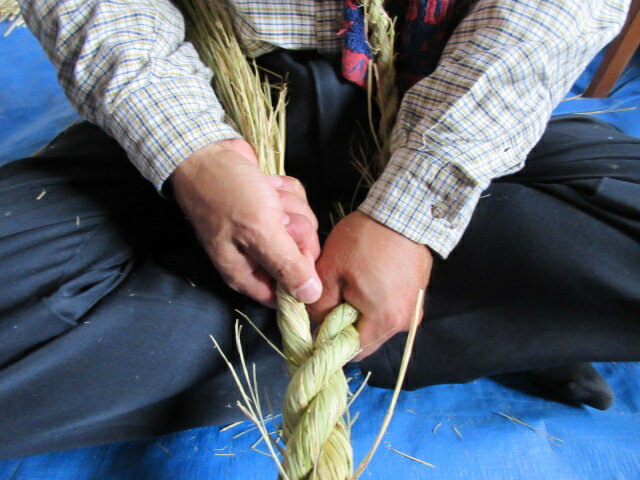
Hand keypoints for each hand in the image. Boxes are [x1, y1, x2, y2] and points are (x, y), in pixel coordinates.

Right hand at [171, 138, 321, 306]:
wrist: (207, 152)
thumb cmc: (226, 194)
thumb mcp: (259, 231)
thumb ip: (287, 266)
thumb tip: (310, 296)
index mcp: (248, 273)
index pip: (287, 293)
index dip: (300, 273)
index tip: (296, 251)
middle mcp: (257, 256)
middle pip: (302, 255)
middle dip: (295, 229)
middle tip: (275, 215)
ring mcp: (267, 229)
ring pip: (303, 224)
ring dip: (289, 205)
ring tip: (266, 196)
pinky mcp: (273, 205)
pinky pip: (297, 203)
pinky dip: (285, 189)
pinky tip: (267, 184)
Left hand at [308, 211, 431, 359]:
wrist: (403, 211)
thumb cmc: (364, 240)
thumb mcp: (330, 272)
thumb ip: (318, 306)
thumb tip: (315, 325)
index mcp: (384, 321)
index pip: (352, 351)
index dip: (330, 341)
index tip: (318, 323)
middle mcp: (405, 322)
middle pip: (367, 337)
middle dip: (346, 324)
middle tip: (333, 297)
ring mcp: (415, 307)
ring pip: (379, 322)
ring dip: (361, 311)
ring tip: (351, 284)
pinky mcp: (418, 293)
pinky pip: (392, 306)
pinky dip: (377, 300)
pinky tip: (368, 277)